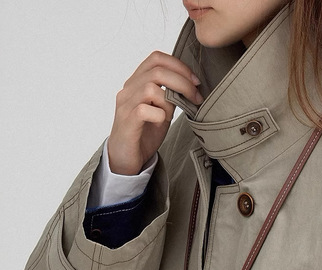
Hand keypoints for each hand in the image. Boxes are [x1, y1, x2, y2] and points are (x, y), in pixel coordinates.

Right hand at [106, 51, 203, 174]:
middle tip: (196, 96)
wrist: (126, 159)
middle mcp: (129, 89)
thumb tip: (189, 87)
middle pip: (157, 70)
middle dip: (182, 81)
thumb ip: (170, 97)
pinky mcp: (126, 121)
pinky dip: (158, 115)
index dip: (179, 65)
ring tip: (175, 113)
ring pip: (150, 87)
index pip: (156, 58)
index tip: (195, 81)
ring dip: (170, 99)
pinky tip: (161, 122)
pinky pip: (144, 110)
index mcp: (137, 82)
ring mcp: (126, 104)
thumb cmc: (144, 134)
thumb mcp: (162, 111)